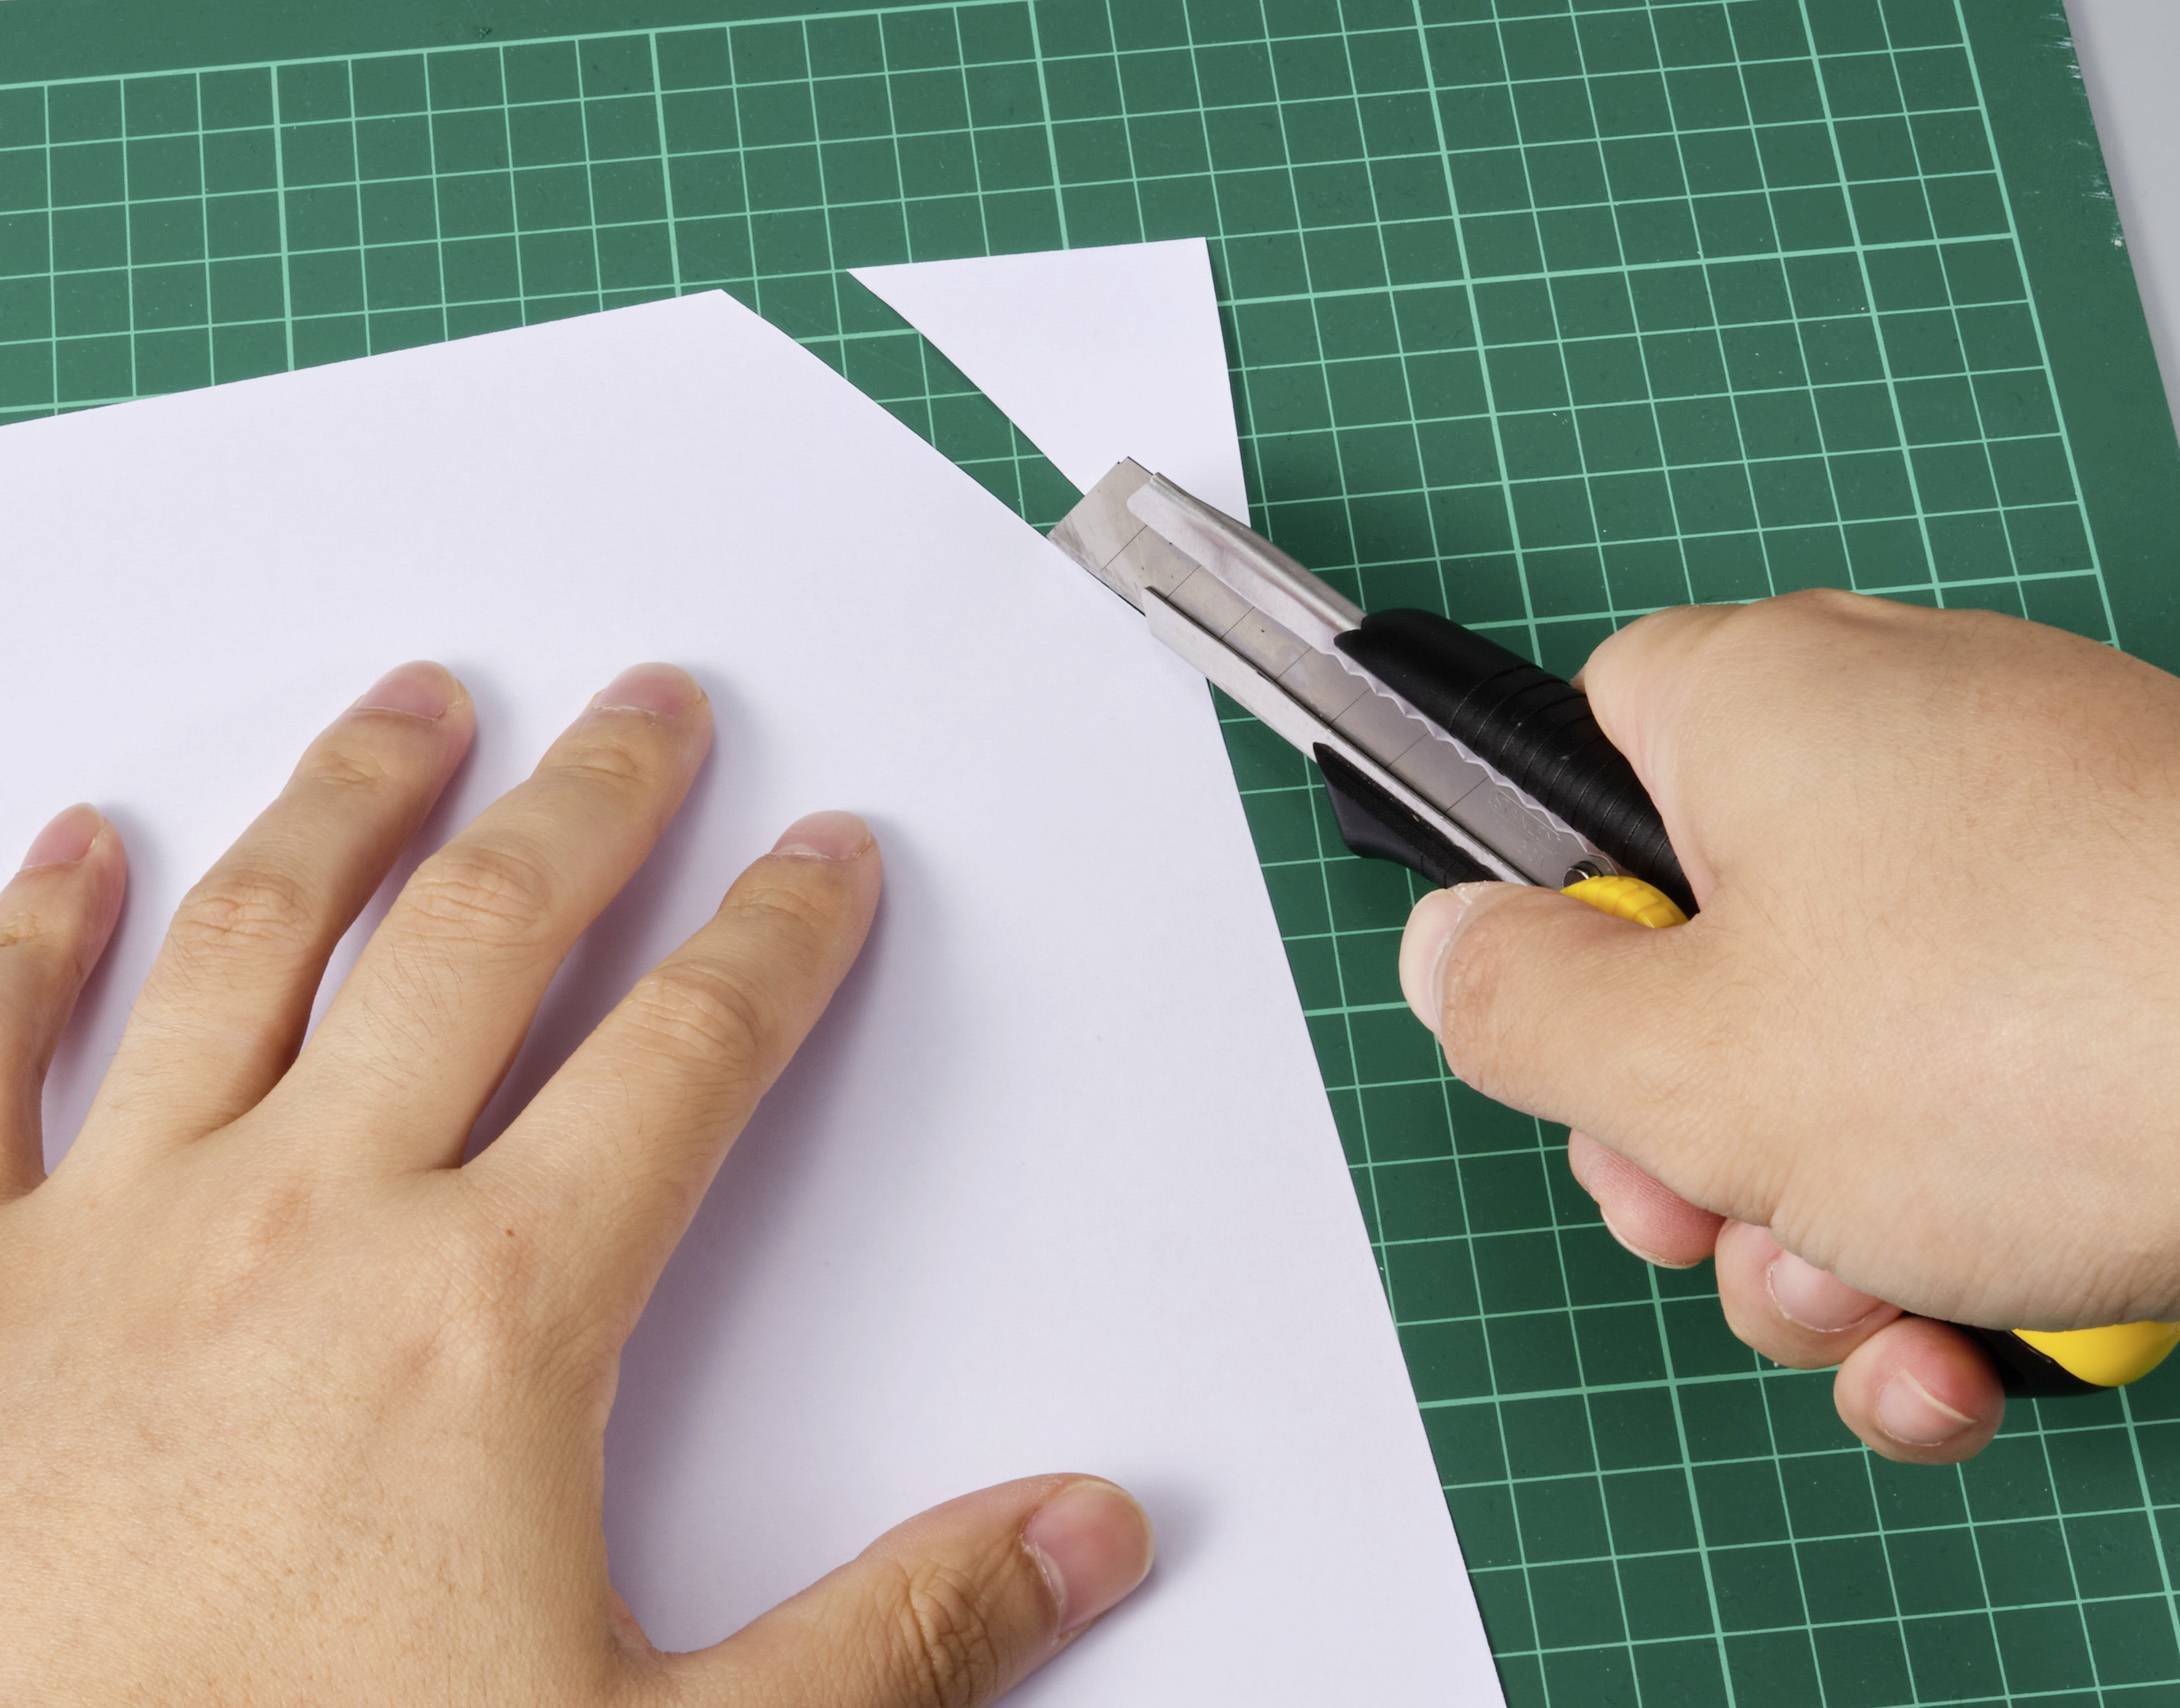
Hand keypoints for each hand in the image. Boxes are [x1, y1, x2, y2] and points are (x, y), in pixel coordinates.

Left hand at [0, 662, 1150, 1705]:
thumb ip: (896, 1636)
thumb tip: (1083, 1535)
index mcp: (492, 1319)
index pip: (688, 1057)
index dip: (779, 939)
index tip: (821, 862)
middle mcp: (303, 1227)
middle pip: (488, 940)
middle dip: (592, 805)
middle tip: (649, 710)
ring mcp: (110, 1240)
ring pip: (256, 944)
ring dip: (354, 803)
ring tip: (420, 704)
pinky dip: (33, 931)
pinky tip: (78, 847)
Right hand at [1397, 592, 2179, 1459]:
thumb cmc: (2071, 1036)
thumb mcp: (1686, 1064)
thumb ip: (1520, 1009)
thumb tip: (1452, 953)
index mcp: (1769, 704)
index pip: (1589, 749)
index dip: (1556, 906)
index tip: (1565, 1023)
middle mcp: (1912, 754)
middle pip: (1706, 956)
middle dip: (1692, 1140)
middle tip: (1715, 1206)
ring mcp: (2044, 871)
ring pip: (1843, 1073)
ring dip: (1819, 1233)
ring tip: (1883, 1293)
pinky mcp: (2146, 982)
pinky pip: (1984, 1114)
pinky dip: (1955, 1238)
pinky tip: (1969, 1338)